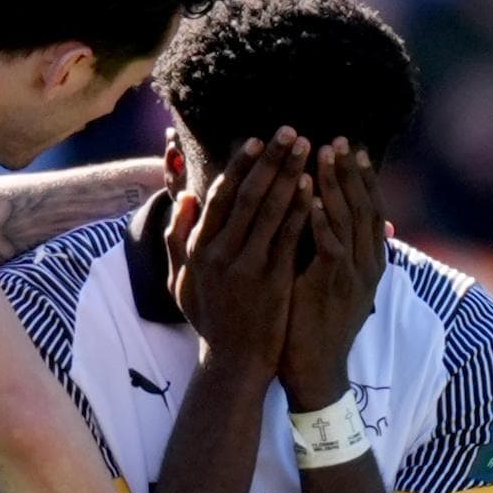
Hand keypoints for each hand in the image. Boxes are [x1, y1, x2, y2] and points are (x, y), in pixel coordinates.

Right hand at [164, 126, 311, 373]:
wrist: (233, 361)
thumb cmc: (210, 318)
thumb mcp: (181, 280)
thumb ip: (177, 238)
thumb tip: (186, 197)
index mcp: (198, 249)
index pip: (220, 196)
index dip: (239, 166)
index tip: (256, 140)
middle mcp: (220, 253)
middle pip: (248, 195)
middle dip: (271, 159)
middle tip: (290, 132)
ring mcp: (247, 266)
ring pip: (271, 210)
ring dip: (290, 174)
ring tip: (308, 149)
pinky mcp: (273, 280)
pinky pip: (289, 236)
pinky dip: (302, 209)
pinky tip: (314, 187)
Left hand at [280, 141, 386, 409]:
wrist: (315, 369)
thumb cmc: (315, 321)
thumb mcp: (331, 279)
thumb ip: (333, 246)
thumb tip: (327, 212)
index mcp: (368, 259)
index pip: (370, 207)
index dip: (361, 176)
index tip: (351, 146)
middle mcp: (367, 264)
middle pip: (364, 206)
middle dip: (350, 172)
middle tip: (338, 140)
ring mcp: (352, 276)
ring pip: (349, 221)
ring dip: (336, 186)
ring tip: (324, 156)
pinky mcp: (331, 289)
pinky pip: (331, 249)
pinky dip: (323, 223)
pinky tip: (312, 200)